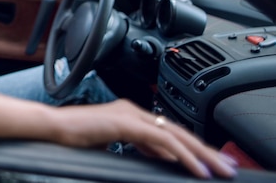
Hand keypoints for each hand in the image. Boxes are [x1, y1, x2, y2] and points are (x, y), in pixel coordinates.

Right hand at [52, 100, 237, 178]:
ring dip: (201, 154)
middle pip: (178, 131)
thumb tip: (157, 156)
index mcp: (130, 113)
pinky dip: (183, 155)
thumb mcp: (111, 143)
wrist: (53, 127)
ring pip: (176, 135)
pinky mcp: (127, 124)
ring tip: (217, 169)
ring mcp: (131, 115)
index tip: (207, 160)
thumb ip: (135, 146)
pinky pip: (163, 141)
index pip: (168, 130)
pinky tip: (195, 168)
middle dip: (205, 150)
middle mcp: (134, 110)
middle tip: (225, 165)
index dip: (191, 146)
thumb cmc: (74, 136)